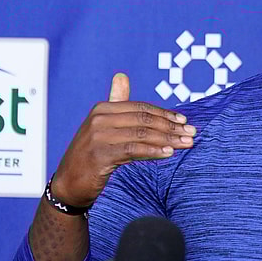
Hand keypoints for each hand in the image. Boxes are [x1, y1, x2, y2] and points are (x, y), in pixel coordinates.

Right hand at [50, 73, 195, 206]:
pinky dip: (154, 151)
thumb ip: (116, 102)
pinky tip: (169, 153)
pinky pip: (134, 150)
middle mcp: (99, 119)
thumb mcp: (102, 126)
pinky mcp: (100, 155)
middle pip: (144, 120)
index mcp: (102, 109)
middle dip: (171, 126)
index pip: (141, 108)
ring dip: (169, 139)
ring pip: (142, 134)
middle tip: (192, 133)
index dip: (164, 114)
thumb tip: (122, 76)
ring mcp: (98, 136)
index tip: (184, 121)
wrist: (69, 184)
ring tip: (187, 143)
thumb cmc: (91, 154)